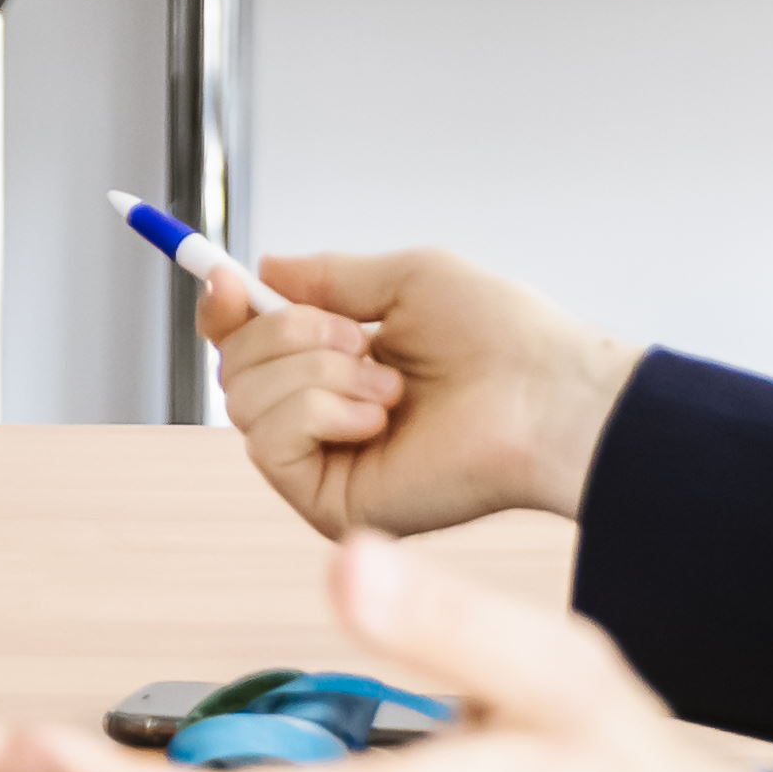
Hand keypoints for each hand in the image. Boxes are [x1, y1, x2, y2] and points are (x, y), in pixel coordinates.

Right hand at [202, 240, 642, 540]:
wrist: (546, 397)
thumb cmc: (503, 339)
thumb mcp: (407, 280)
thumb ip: (330, 276)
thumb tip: (265, 268)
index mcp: (340, 365)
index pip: (249, 344)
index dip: (226, 311)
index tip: (226, 279)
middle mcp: (324, 416)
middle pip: (232, 368)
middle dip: (286, 333)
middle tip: (361, 337)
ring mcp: (325, 462)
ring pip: (243, 400)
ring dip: (315, 372)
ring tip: (390, 385)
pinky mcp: (327, 503)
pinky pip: (268, 443)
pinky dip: (317, 412)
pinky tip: (378, 417)